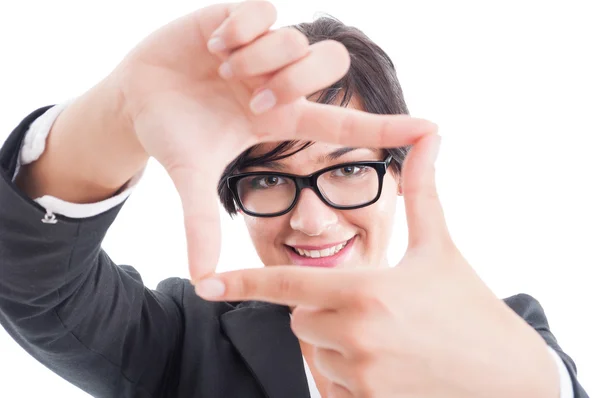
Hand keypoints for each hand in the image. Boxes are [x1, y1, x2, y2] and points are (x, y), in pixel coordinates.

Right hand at [109, 1, 435, 279]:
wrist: (136, 100)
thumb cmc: (172, 136)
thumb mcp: (192, 178)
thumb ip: (200, 225)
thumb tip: (199, 278)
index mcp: (281, 120)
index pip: (344, 126)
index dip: (386, 128)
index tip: (430, 130)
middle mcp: (278, 82)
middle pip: (328, 67)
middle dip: (295, 83)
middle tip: (253, 102)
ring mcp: (261, 49)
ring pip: (295, 40)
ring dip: (258, 60)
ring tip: (221, 71)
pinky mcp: (237, 17)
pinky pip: (263, 8)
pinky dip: (240, 27)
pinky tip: (215, 45)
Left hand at [195, 134, 559, 397]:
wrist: (508, 379)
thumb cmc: (472, 306)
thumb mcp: (441, 247)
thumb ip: (423, 191)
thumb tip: (430, 135)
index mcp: (367, 291)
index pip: (289, 285)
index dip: (244, 283)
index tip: (206, 285)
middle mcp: (357, 336)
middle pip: (302, 318)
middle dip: (322, 308)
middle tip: (370, 306)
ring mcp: (362, 378)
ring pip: (317, 353)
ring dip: (337, 342)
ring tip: (387, 337)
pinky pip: (333, 387)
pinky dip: (348, 376)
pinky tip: (388, 366)